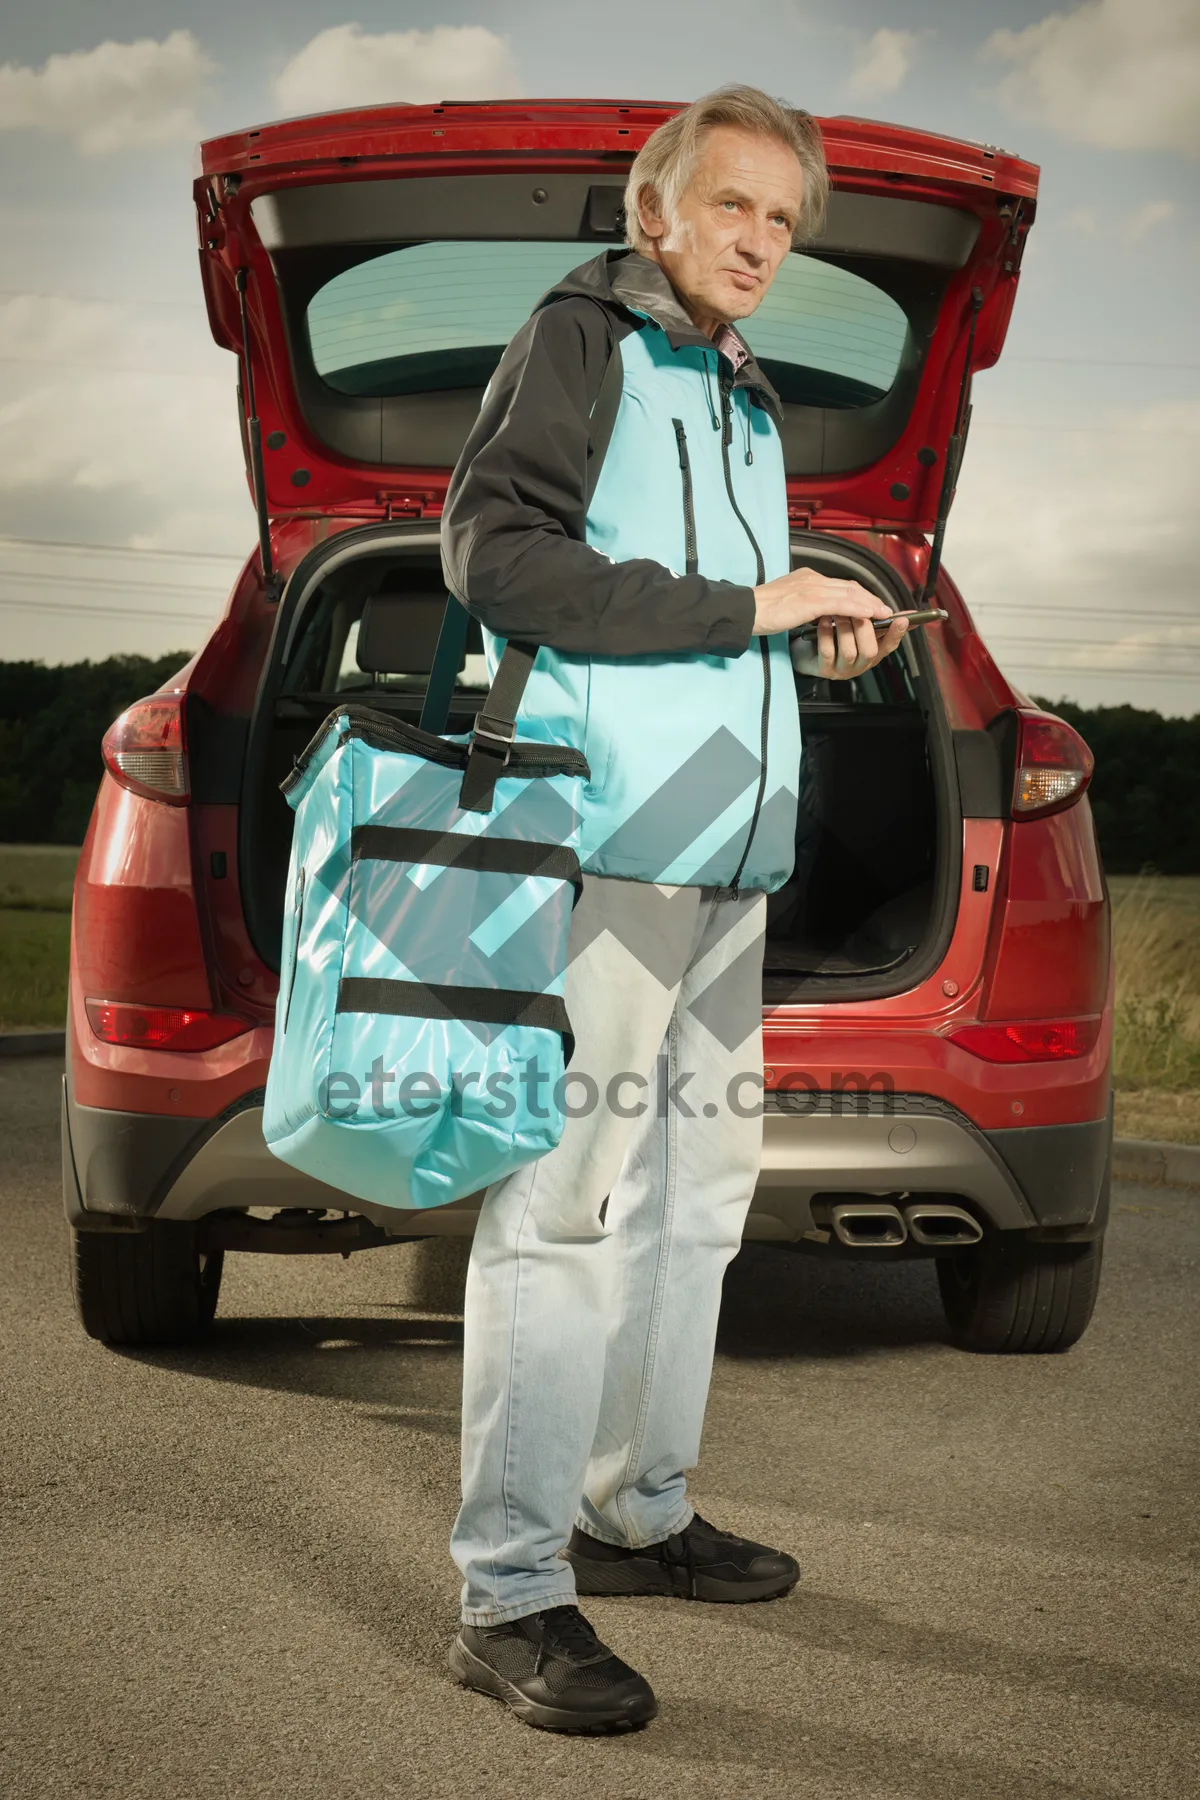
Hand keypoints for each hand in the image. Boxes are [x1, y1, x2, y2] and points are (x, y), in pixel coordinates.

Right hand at [752, 567, 907, 679]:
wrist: (746, 611)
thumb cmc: (762, 611)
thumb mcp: (789, 602)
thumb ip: (807, 602)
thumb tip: (820, 611)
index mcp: (808, 577)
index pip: (841, 584)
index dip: (861, 595)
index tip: (873, 605)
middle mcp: (813, 578)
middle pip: (850, 586)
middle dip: (871, 598)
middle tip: (886, 609)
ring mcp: (812, 587)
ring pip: (849, 593)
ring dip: (870, 604)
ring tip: (884, 613)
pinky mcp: (811, 600)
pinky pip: (841, 603)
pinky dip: (858, 608)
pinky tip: (870, 614)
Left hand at [796, 610, 909, 680]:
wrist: (805, 649)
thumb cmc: (832, 635)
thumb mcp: (854, 627)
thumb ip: (871, 618)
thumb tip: (890, 608)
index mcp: (871, 653)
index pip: (889, 646)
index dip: (896, 633)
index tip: (902, 619)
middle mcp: (859, 665)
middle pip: (870, 650)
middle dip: (864, 628)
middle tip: (856, 610)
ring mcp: (841, 669)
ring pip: (849, 651)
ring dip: (844, 628)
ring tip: (837, 611)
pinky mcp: (823, 669)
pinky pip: (828, 652)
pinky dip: (826, 634)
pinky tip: (823, 620)